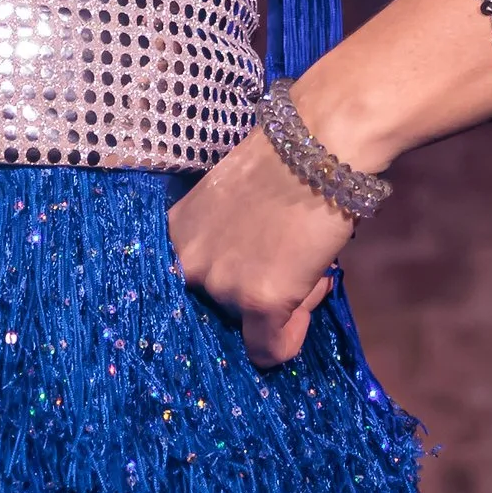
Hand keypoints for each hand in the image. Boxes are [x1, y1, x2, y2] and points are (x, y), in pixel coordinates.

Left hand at [167, 126, 352, 367]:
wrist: (316, 144)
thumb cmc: (280, 161)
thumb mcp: (229, 203)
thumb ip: (224, 243)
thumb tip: (249, 285)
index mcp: (175, 236)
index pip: (185, 290)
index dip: (223, 285)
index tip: (249, 273)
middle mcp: (188, 264)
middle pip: (218, 308)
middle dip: (254, 293)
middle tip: (288, 262)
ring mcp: (221, 285)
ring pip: (249, 325)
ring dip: (280, 304)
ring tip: (304, 260)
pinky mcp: (258, 301)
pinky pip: (270, 348)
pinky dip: (289, 339)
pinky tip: (308, 296)